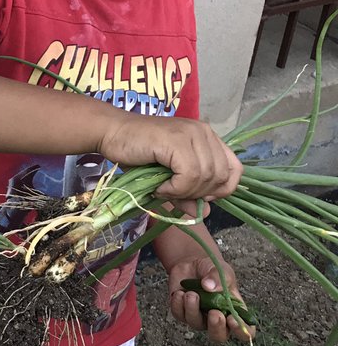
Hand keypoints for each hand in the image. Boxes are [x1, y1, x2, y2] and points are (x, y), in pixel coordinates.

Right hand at [99, 116, 241, 201]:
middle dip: (199, 194)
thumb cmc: (137, 153)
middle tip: (175, 195)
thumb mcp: (168, 177)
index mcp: (207, 137)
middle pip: (221, 176)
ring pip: (205, 176)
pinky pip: (189, 175)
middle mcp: (204, 132)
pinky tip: (160, 188)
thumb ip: (187, 192)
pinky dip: (176, 188)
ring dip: (184, 192)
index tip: (199, 196)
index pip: (235, 169)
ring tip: (163, 190)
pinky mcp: (176, 140)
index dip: (222, 189)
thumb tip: (203, 212)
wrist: (111, 133)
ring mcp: (191, 134)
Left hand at [166, 256, 253, 342]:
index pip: (244, 331)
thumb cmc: (212, 270)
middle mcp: (218, 319)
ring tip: (191, 294)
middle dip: (216, 328)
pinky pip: (179, 315)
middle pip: (218, 337)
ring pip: (196, 324)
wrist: (191, 263)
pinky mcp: (182, 312)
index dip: (241, 331)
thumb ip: (218, 278)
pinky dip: (178, 304)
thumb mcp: (221, 270)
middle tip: (214, 313)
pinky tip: (179, 293)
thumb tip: (209, 287)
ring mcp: (199, 317)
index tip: (232, 319)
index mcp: (235, 311)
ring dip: (193, 309)